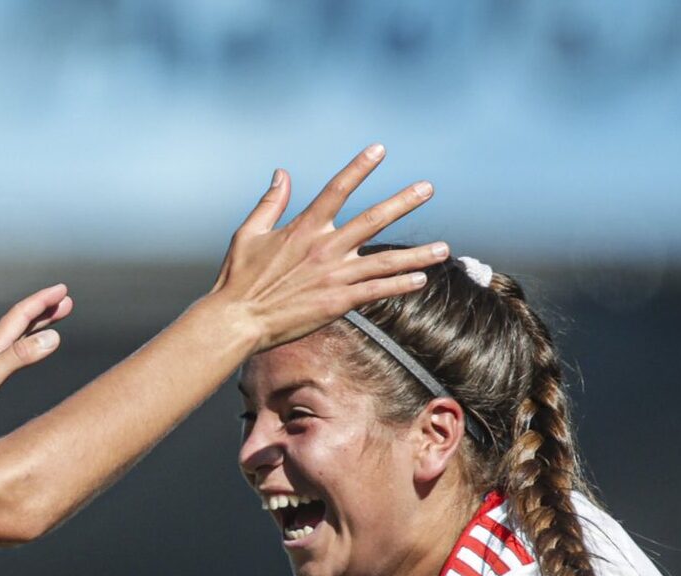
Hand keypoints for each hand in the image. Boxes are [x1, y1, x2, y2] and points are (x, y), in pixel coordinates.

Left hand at [0, 284, 73, 439]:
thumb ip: (19, 357)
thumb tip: (52, 337)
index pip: (20, 316)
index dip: (42, 302)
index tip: (63, 291)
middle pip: (18, 324)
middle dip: (43, 311)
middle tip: (65, 302)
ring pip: (13, 338)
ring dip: (34, 327)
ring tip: (52, 322)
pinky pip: (7, 355)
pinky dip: (22, 347)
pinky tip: (21, 354)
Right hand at [207, 145, 448, 352]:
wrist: (237, 320)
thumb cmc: (238, 278)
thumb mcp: (248, 233)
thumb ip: (271, 202)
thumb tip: (281, 173)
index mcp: (303, 228)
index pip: (337, 189)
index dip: (359, 168)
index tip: (379, 150)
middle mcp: (324, 248)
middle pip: (372, 219)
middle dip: (403, 201)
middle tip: (427, 188)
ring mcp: (334, 276)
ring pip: (385, 261)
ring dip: (416, 254)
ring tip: (443, 248)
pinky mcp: (337, 303)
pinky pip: (376, 291)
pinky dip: (399, 285)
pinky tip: (421, 279)